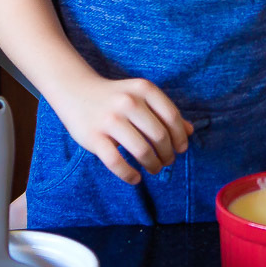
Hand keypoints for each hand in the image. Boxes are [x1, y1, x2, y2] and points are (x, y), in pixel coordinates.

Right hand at [49, 73, 193, 184]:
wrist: (76, 91)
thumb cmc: (116, 97)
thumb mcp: (142, 96)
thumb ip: (165, 111)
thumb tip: (190, 131)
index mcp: (144, 89)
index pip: (171, 117)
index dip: (180, 137)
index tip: (181, 149)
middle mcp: (128, 102)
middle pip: (159, 136)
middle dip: (168, 154)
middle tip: (167, 161)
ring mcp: (110, 120)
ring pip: (141, 150)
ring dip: (153, 164)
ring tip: (154, 168)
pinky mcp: (93, 137)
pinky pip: (116, 162)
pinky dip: (129, 174)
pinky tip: (136, 178)